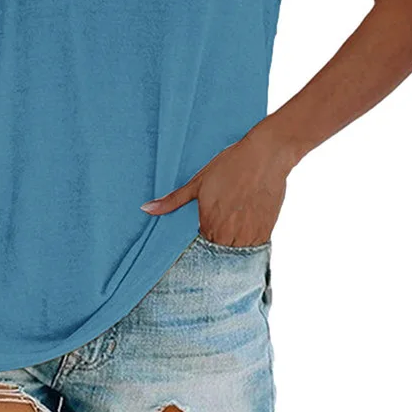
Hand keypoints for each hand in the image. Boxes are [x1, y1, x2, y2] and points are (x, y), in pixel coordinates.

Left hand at [140, 123, 296, 246]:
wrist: (265, 156)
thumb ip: (173, 200)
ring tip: (232, 230)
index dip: (199, 242)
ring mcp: (248, 235)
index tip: (201, 235)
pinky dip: (247, 245)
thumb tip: (146, 209)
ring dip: (231, 249)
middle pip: (217, 255)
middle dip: (215, 247)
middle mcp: (227, 234)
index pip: (198, 249)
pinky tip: (245, 229)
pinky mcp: (265, 232)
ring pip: (235, 256)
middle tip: (219, 230)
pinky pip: (253, 251)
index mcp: (208, 223)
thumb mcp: (198, 181)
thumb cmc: (230, 165)